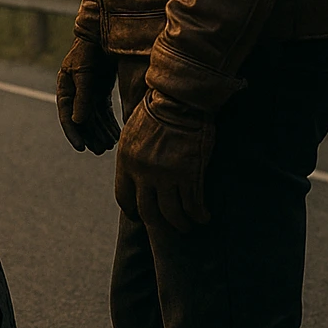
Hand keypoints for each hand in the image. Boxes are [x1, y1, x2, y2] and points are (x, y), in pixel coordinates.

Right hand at [57, 37, 120, 153]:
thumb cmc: (89, 51)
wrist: (102, 35)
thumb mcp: (84, 73)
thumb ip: (82, 97)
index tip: (81, 148)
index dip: (73, 133)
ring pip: (94, 119)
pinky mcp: (100, 92)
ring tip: (110, 145)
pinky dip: (109, 123)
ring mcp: (88, 93)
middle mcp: (75, 93)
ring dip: (100, 132)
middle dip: (90, 136)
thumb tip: (78, 121)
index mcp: (65, 88)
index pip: (66, 116)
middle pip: (81, 120)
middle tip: (100, 150)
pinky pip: (104, 113)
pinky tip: (116, 134)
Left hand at [115, 92, 215, 232]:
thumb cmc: (156, 111)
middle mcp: (143, 173)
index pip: (124, 197)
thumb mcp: (132, 133)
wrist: (179, 100)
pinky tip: (204, 217)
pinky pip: (193, 204)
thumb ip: (132, 156)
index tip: (138, 215)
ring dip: (180, 224)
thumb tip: (134, 172)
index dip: (132, 210)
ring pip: (171, 213)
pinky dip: (199, 214)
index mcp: (126, 162)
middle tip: (167, 227)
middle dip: (157, 223)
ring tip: (187, 226)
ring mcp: (166, 175)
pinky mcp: (189, 174)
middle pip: (147, 211)